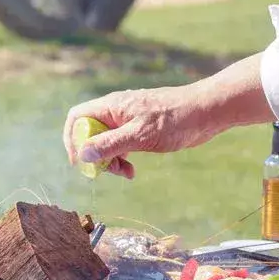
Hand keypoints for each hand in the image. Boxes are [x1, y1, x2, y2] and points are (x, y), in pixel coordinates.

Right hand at [63, 85, 217, 179]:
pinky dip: (123, 159)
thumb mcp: (140, 135)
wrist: (206, 112)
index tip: (80, 162)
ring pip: (106, 143)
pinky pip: (121, 146)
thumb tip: (83, 155)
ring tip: (125, 173)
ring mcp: (128, 121)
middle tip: (108, 171)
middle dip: (95, 156)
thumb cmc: (175, 119)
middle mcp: (116, 112)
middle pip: (90, 134)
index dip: (72, 139)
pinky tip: (132, 171)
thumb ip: (111, 144)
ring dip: (110, 161)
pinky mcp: (140, 130)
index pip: (77, 118)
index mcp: (112, 106)